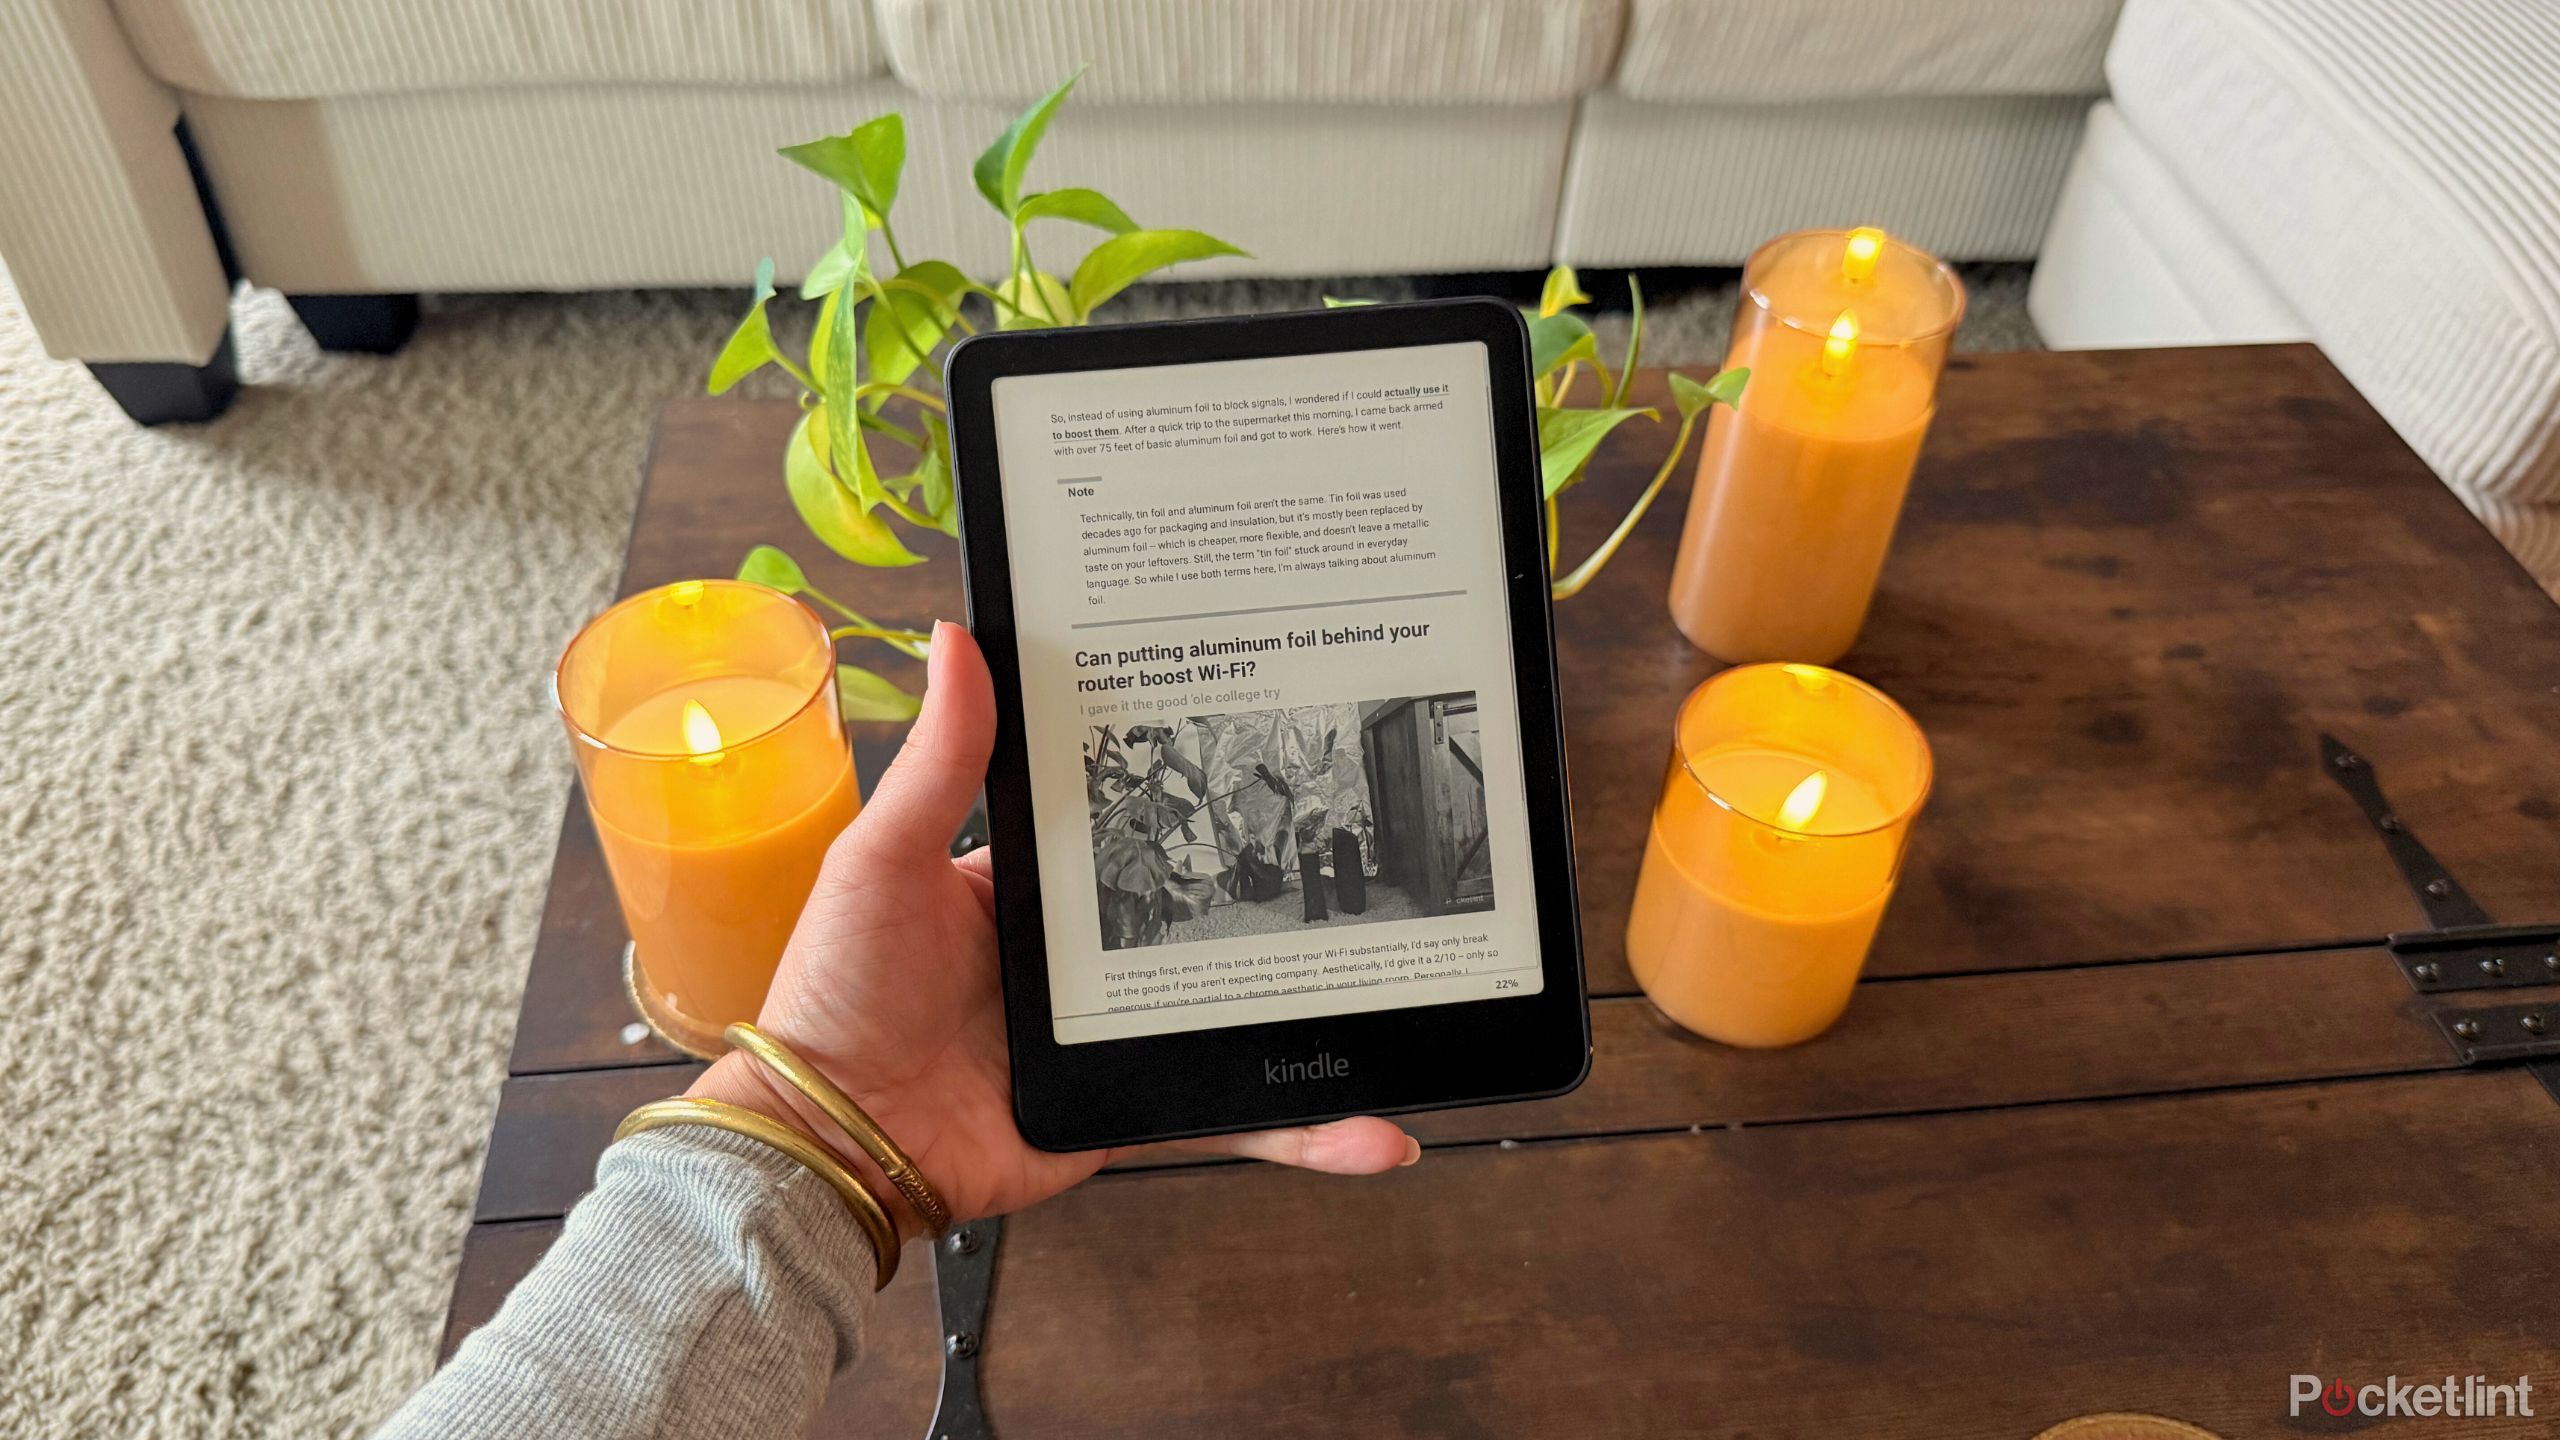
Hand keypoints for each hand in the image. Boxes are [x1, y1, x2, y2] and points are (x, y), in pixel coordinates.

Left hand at [692, 621, 1416, 1237]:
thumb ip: (942, 762)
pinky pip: (1234, 1115)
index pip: (1128, 818)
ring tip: (1416, 987)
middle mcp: (1084, 956)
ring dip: (1327, 1013)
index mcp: (1031, 885)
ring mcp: (1116, 1034)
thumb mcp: (883, 858)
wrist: (830, 1142)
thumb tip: (957, 636)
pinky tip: (1375, 1131)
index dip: (1191, 783)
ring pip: (1242, 1011)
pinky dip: (1307, 1129)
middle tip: (1372, 844)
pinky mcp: (1133, 1107)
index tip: (1263, 732)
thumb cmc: (835, 994)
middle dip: (1287, 887)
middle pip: (1203, 909)